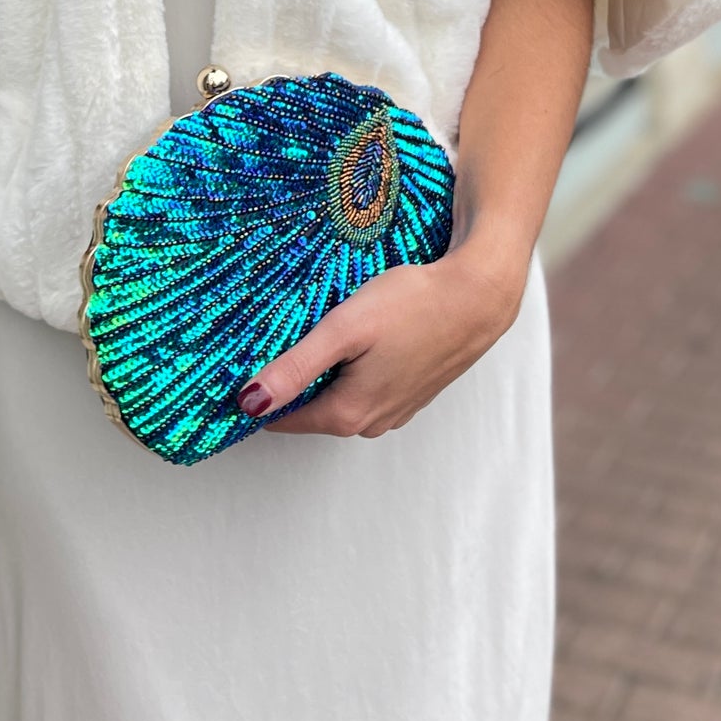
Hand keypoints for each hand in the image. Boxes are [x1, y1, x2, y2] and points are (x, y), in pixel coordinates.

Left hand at [243, 242, 528, 438]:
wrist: (479, 296)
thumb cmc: (413, 305)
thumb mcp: (344, 330)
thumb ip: (296, 368)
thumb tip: (248, 403)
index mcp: (348, 414)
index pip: (280, 418)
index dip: (257, 391)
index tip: (241, 362)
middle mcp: (371, 423)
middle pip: (309, 408)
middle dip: (289, 381)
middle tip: (275, 337)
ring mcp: (394, 410)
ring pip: (338, 397)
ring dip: (322, 373)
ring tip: (314, 332)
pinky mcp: (411, 392)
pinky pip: (364, 388)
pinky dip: (351, 369)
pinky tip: (356, 338)